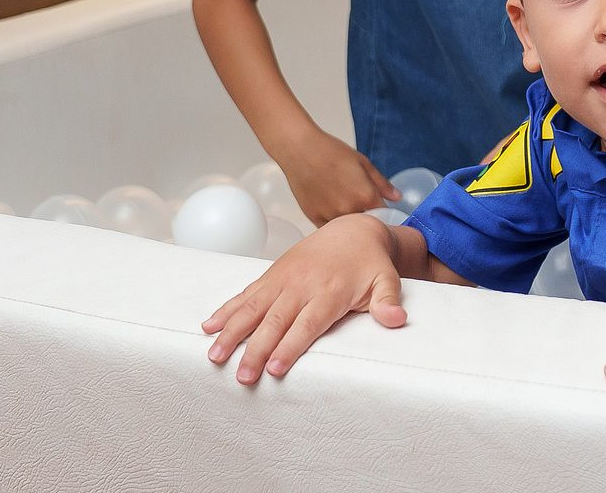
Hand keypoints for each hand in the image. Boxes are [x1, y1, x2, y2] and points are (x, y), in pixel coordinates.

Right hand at [202, 213, 407, 383]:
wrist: (352, 229)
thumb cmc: (369, 263)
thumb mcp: (386, 280)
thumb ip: (388, 301)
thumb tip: (398, 320)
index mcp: (329, 292)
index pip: (307, 324)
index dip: (290, 346)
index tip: (274, 369)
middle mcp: (302, 285)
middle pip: (275, 321)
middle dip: (256, 349)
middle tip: (241, 376)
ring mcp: (283, 279)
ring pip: (253, 308)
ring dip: (232, 332)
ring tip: (214, 356)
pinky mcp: (271, 275)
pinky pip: (245, 294)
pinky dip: (226, 310)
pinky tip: (207, 327)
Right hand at [274, 126, 400, 226]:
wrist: (301, 150)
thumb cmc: (331, 152)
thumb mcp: (363, 162)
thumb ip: (382, 183)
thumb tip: (397, 197)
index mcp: (366, 196)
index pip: (385, 215)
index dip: (386, 213)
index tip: (381, 209)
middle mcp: (349, 210)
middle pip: (366, 224)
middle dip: (367, 217)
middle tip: (359, 201)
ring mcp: (331, 217)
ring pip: (347, 229)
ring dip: (350, 221)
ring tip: (342, 200)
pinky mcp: (314, 218)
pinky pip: (330, 229)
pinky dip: (334, 223)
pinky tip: (331, 206)